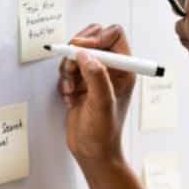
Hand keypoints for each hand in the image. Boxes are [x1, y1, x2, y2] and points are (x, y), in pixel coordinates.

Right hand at [58, 24, 135, 167]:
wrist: (92, 153)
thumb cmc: (104, 134)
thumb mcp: (102, 104)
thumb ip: (97, 77)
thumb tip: (85, 54)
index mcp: (125, 69)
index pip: (114, 35)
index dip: (97, 37)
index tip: (81, 49)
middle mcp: (111, 69)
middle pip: (93, 38)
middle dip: (77, 50)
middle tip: (70, 64)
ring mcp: (94, 75)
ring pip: (76, 53)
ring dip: (68, 68)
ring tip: (72, 89)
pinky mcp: (80, 83)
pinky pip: (67, 68)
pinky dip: (64, 80)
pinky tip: (70, 97)